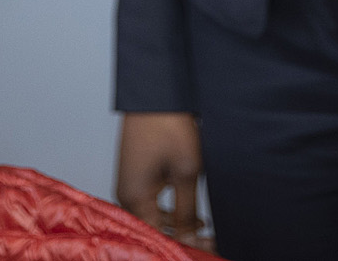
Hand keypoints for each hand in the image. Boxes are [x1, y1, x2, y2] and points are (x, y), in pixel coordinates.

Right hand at [116, 111, 207, 248]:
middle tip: (210, 241)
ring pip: (153, 219)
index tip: (207, 247)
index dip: (185, 245)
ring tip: (205, 230)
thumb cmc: (166, 123)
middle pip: (154, 230)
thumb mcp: (186, 171)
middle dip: (182, 238)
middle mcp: (126, 194)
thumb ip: (187, 211)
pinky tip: (192, 215)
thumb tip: (190, 239)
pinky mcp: (136, 177)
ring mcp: (129, 185)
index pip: (158, 236)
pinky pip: (152, 205)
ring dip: (178, 226)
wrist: (156, 91)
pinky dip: (171, 212)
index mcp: (133, 197)